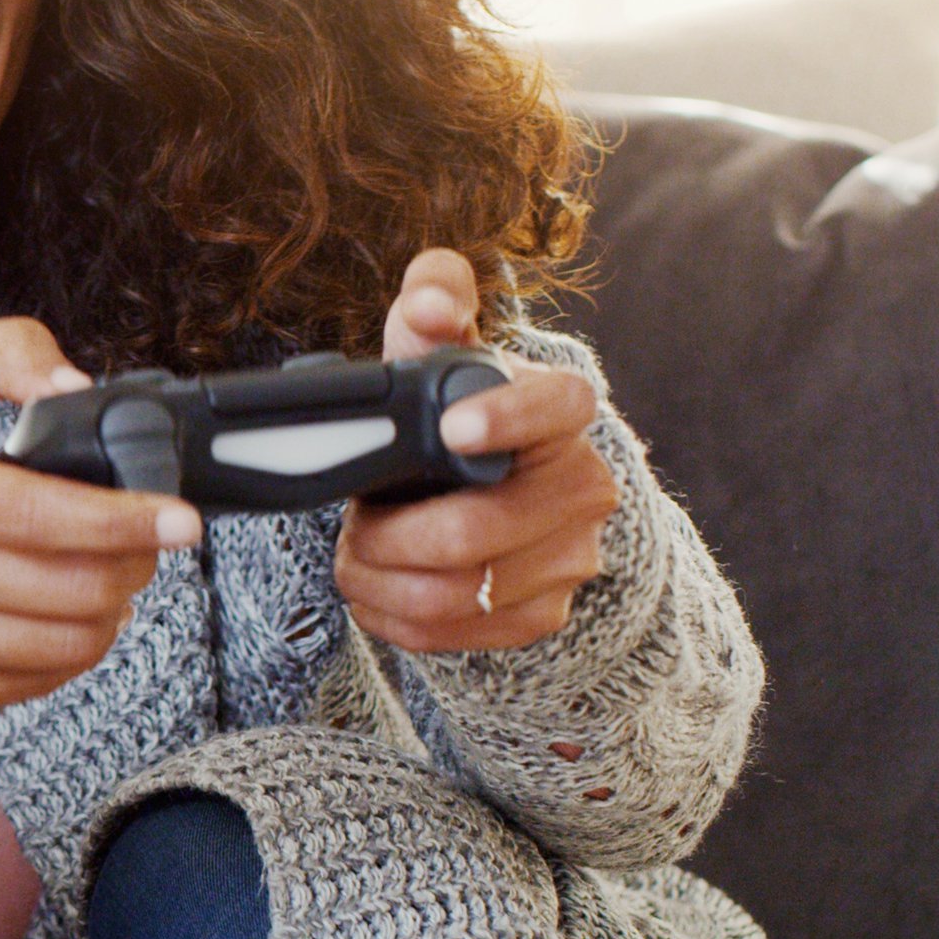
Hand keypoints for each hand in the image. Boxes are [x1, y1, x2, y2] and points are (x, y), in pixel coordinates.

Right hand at [0, 318, 202, 727]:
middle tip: (142, 544)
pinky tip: (64, 616)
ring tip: (109, 580)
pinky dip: (69, 651)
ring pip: (64, 641)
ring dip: (111, 611)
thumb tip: (78, 389)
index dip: (127, 521)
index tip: (180, 520)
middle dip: (132, 565)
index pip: (43, 514)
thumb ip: (8, 352)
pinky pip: (32, 682)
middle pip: (70, 586)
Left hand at [336, 248, 617, 652]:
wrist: (488, 487)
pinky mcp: (544, 613)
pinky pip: (453, 635)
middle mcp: (583, 486)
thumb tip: (428, 305)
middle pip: (473, 532)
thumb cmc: (454, 411)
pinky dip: (394, 617)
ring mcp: (571, 557)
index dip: (505, 418)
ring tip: (356, 553)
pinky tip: (376, 591)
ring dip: (379, 580)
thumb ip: (433, 303)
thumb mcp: (440, 351)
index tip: (450, 428)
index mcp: (563, 409)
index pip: (555, 407)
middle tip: (355, 520)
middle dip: (388, 534)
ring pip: (454, 593)